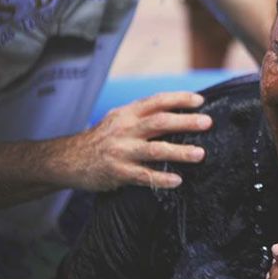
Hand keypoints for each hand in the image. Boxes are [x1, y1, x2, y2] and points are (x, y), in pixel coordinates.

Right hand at [53, 91, 211, 190]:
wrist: (70, 159)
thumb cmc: (103, 137)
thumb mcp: (119, 118)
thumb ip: (143, 114)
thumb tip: (177, 110)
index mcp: (128, 113)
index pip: (157, 100)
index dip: (179, 98)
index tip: (200, 100)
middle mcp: (125, 129)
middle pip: (160, 122)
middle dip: (186, 121)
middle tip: (207, 123)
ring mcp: (121, 151)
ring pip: (155, 150)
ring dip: (180, 151)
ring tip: (200, 154)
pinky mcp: (118, 172)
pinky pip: (143, 176)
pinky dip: (161, 178)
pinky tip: (177, 180)